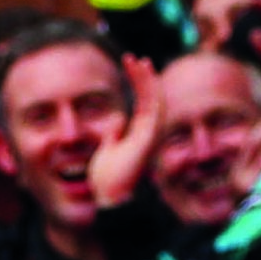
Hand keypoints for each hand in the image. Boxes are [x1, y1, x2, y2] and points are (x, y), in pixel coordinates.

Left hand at [89, 57, 162, 211]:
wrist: (107, 200)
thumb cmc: (106, 181)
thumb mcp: (106, 151)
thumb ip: (113, 135)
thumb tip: (116, 119)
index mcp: (138, 135)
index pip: (142, 103)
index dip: (138, 82)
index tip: (130, 64)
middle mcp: (147, 133)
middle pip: (150, 98)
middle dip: (142, 77)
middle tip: (133, 58)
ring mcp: (149, 135)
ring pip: (154, 99)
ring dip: (147, 78)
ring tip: (139, 61)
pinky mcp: (147, 137)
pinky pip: (154, 107)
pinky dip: (151, 87)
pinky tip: (146, 72)